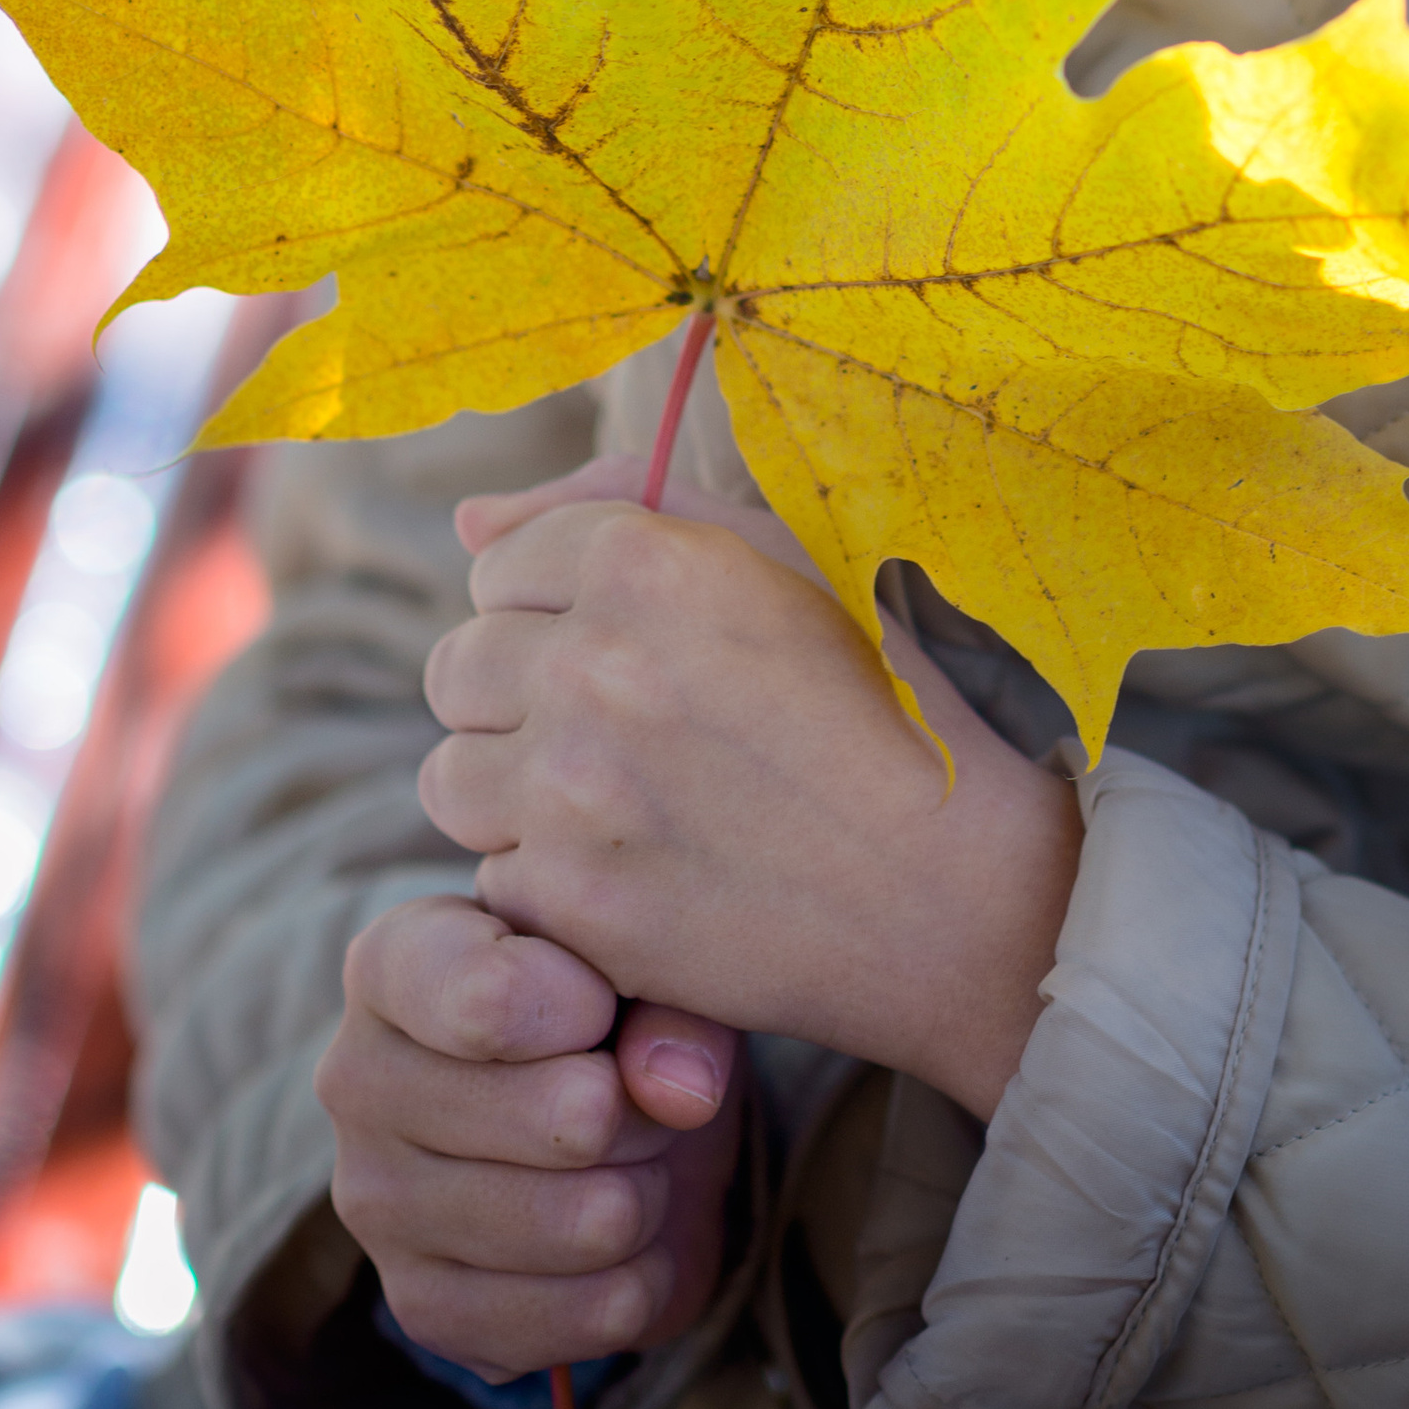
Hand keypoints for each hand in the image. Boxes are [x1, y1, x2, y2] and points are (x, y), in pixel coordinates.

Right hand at [317, 890, 742, 1382]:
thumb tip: (679, 1090)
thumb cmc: (604, 1002)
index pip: (492, 998)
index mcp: (394, 962)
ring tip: (632, 1155)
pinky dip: (640, 1278)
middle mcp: (355, 1080)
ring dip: (649, 1193)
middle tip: (640, 1090)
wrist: (592, 1106)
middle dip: (645, 1108)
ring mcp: (374, 1204)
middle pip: (568, 1120)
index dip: (592, 1006)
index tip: (608, 1003)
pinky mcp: (421, 1308)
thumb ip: (673, 1000)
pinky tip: (623, 1236)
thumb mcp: (648, 961)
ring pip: (587, 1223)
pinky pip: (585, 1318)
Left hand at [421, 462, 1079, 1118]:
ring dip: (514, 792)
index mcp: (647, 559)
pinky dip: (548, 887)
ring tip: (616, 804)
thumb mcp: (784, 558)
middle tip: (617, 734)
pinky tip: (636, 875)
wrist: (957, 889)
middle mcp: (595, 662)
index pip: (499, 566)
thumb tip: (469, 524)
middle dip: (518, 696)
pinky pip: (492, 879)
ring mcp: (575, 789)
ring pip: (451, 777)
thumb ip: (622, 505)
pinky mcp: (574, 902)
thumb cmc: (883, 702)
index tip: (628, 650)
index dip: (556, 607)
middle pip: (457, 666)